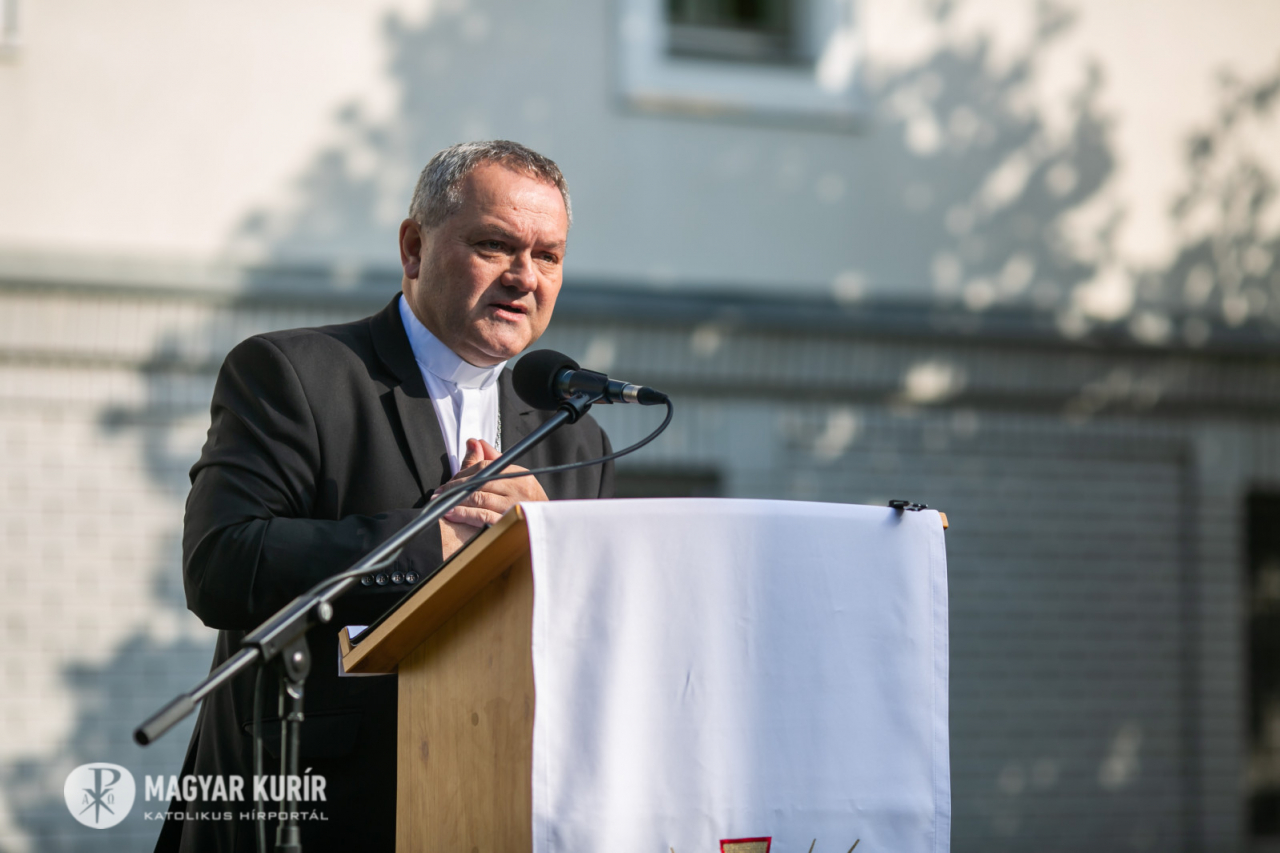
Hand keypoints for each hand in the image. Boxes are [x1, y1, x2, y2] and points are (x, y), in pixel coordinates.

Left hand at [438, 438, 546, 557]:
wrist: (544, 532)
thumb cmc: (525, 504)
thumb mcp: (513, 480)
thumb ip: (493, 461)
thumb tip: (475, 443)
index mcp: (520, 475)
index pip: (487, 466)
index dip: (465, 472)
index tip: (451, 480)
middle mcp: (520, 488)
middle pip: (481, 481)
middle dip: (456, 486)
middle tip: (440, 491)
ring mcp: (514, 506)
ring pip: (480, 498)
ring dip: (456, 500)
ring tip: (441, 502)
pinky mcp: (508, 523)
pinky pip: (483, 516)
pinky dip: (465, 514)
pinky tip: (452, 514)